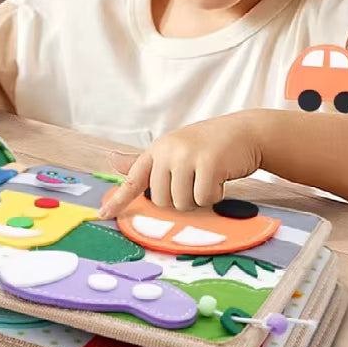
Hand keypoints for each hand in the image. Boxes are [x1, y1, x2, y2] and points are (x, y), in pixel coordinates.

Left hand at [98, 111, 264, 217]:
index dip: (119, 199)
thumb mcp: (174, 149)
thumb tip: (112, 160)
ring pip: (182, 203)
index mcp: (157, 150)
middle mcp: (167, 151)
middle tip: (195, 181)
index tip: (102, 215)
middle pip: (162, 200)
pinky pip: (204, 198)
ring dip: (199, 199)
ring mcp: (187, 155)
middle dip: (181, 200)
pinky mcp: (208, 163)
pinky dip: (215, 195)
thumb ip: (146, 161)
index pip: (133, 178)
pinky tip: (220, 178)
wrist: (245, 132)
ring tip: (208, 178)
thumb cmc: (208, 145)